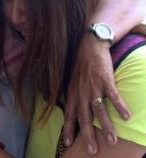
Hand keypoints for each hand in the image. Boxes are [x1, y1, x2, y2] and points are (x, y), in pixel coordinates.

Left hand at [63, 34, 129, 154]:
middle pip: (84, 117)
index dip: (68, 129)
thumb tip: (70, 109)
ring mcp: (93, 87)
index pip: (69, 115)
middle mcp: (81, 93)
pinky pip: (114, 96)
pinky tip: (127, 116)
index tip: (68, 143)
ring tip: (112, 140)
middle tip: (92, 150)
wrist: (89, 46)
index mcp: (72, 93)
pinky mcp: (106, 80)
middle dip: (87, 135)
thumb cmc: (80, 65)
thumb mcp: (71, 82)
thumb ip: (72, 96)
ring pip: (99, 110)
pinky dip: (120, 107)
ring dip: (106, 126)